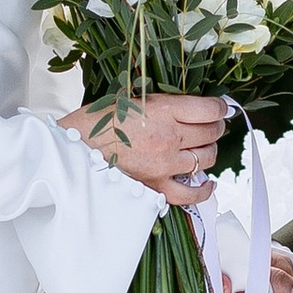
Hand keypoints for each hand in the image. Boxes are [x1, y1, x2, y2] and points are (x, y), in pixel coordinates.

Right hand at [67, 90, 227, 200]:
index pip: (209, 110)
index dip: (220, 108)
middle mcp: (168, 138)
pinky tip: (207, 183)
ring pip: (206, 159)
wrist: (72, 149)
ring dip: (209, 151)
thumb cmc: (95, 122)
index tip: (220, 108)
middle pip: (211, 133)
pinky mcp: (157, 188)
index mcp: (162, 111)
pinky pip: (192, 194)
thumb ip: (163, 103)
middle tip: (211, 125)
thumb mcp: (131, 98)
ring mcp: (165, 165)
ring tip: (203, 146)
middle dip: (215, 127)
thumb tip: (190, 106)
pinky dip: (204, 189)